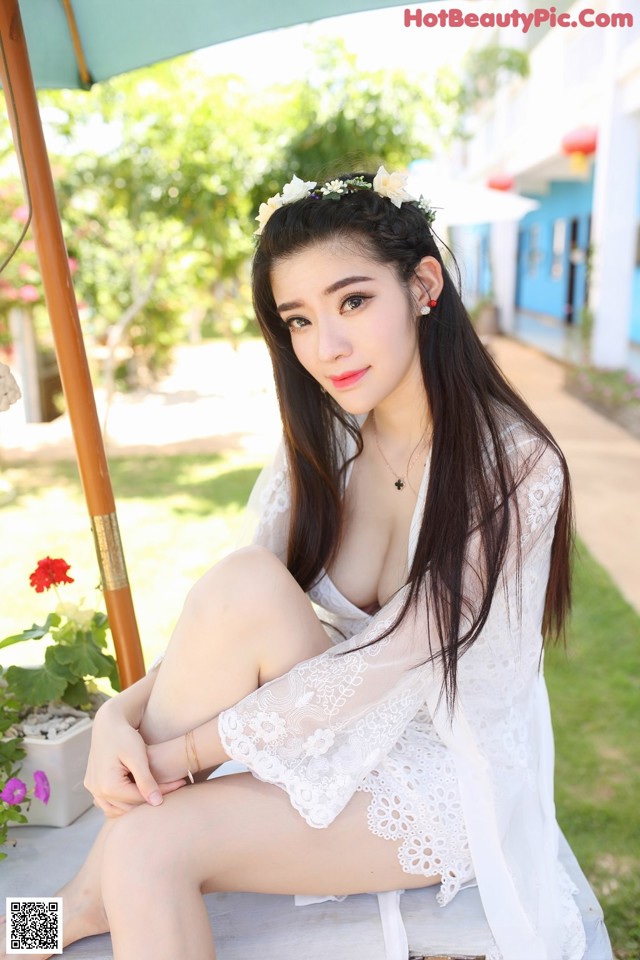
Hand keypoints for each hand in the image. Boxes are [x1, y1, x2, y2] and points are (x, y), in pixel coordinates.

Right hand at [84, 701, 185, 817]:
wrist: (108, 722)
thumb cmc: (124, 735)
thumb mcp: (137, 756)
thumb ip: (146, 780)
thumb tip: (156, 803)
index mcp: (107, 786)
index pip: (140, 798)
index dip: (162, 792)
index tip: (181, 783)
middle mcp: (97, 791)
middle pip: (129, 806)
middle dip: (150, 799)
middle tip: (172, 787)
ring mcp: (93, 789)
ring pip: (118, 808)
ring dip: (136, 804)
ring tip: (156, 790)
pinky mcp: (93, 784)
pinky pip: (109, 802)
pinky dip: (123, 801)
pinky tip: (139, 791)